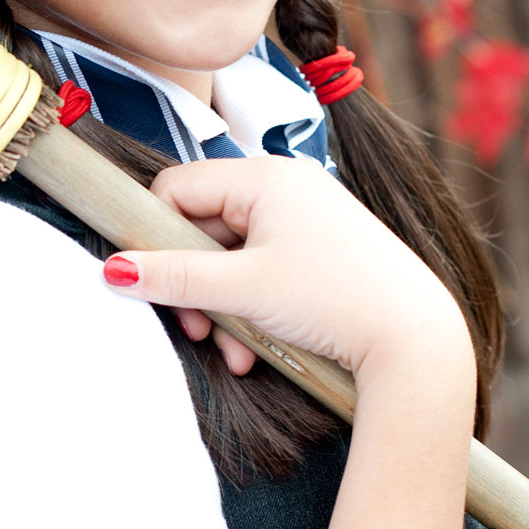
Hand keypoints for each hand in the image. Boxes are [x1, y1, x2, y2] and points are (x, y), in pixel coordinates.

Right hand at [102, 154, 473, 384]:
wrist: (415, 340)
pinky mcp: (323, 249)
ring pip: (234, 258)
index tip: (145, 283)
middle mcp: (287, 185)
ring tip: (236, 352)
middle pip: (204, 227)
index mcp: (265, 176)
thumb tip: (113, 269)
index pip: (177, 188)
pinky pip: (265, 270)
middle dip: (196, 288)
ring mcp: (308, 217)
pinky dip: (255, 309)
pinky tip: (261, 349)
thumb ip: (173, 278)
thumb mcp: (242, 291)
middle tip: (198, 331)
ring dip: (224, 309)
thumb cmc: (335, 301)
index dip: (153, 237)